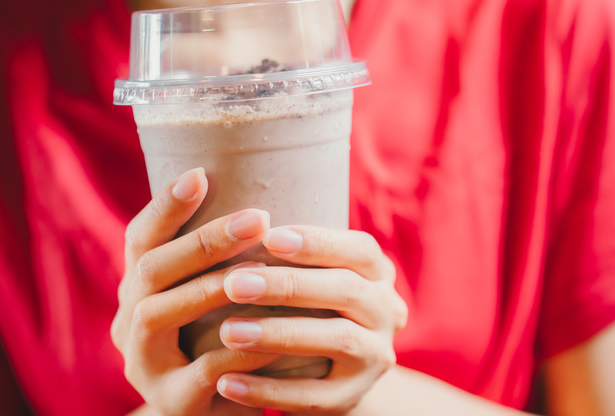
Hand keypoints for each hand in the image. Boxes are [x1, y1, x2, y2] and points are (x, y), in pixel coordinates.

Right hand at [111, 168, 278, 415]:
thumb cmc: (224, 342)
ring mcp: (142, 364)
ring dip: (210, 286)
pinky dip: (239, 349)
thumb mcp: (215, 299)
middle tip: (256, 217)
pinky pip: (202, 372)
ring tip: (260, 269)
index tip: (199, 174)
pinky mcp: (170, 402)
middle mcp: (128, 322)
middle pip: (151, 270)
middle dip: (202, 240)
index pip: (140, 240)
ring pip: (159, 314)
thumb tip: (266, 200)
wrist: (222, 412)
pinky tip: (275, 334)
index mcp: (139, 290)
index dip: (164, 206)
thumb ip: (221, 261)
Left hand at [215, 226, 408, 413]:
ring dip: (278, 334)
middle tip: (234, 283)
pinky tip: (227, 383)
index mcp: (378, 274)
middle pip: (347, 291)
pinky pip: (312, 396)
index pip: (360, 250)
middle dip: (288, 285)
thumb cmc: (306, 306)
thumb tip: (233, 216)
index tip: (269, 236)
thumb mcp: (312, 276)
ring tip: (227, 332)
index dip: (318, 242)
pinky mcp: (352, 397)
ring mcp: (374, 357)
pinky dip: (268, 390)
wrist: (329, 374)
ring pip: (336, 340)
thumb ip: (289, 254)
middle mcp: (387, 312)